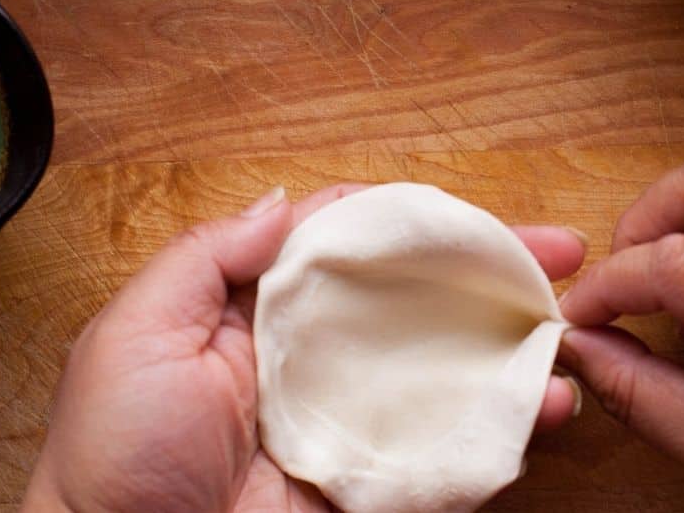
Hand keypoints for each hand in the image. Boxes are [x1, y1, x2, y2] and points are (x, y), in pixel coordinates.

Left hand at [23, 185, 584, 512]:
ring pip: (446, 366)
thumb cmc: (116, 448)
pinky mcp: (374, 481)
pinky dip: (503, 427)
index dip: (414, 220)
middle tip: (558, 252)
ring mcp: (352, 418)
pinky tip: (546, 403)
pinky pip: (447, 449)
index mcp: (262, 309)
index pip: (351, 244)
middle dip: (489, 270)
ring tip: (567, 323)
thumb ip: (207, 257)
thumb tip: (284, 201)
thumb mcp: (138, 329)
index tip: (472, 213)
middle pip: (417, 297)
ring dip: (511, 342)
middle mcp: (317, 355)